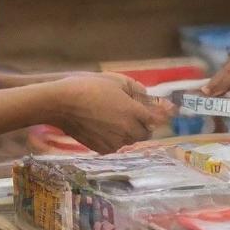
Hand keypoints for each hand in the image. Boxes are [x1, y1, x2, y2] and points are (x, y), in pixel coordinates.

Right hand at [49, 74, 171, 154]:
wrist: (62, 104)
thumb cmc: (89, 87)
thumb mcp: (116, 81)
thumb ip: (137, 90)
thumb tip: (149, 97)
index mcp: (133, 113)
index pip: (157, 119)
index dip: (162, 115)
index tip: (168, 112)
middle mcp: (127, 131)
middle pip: (145, 132)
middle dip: (144, 124)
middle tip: (133, 112)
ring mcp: (114, 142)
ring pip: (130, 140)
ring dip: (129, 131)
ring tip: (115, 117)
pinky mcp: (102, 149)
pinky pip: (116, 145)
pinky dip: (115, 138)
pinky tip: (104, 126)